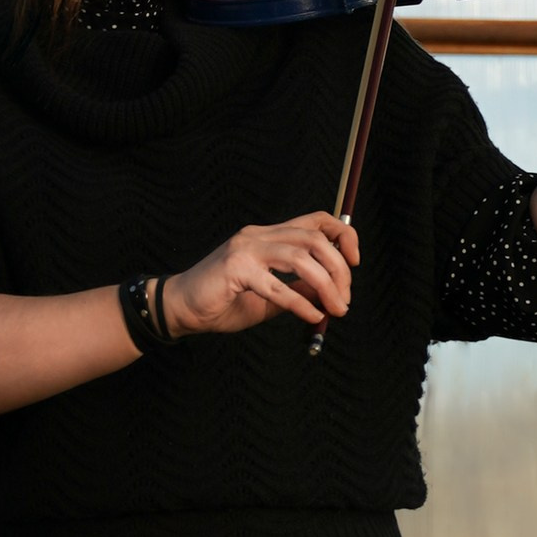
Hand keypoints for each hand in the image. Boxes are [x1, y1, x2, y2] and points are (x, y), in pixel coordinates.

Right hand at [162, 213, 357, 338]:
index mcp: (269, 235)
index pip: (316, 220)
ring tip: (335, 309)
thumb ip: (299, 290)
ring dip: (326, 286)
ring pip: (300, 258)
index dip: (343, 235)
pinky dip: (300, 303)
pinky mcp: (234, 269)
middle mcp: (259, 235)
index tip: (354, 262)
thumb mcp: (272, 297)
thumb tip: (332, 294)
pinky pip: (277, 285)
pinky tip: (312, 316)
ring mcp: (245, 249)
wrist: (182, 308)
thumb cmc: (224, 301)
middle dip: (339, 270)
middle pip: (314, 240)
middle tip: (345, 300)